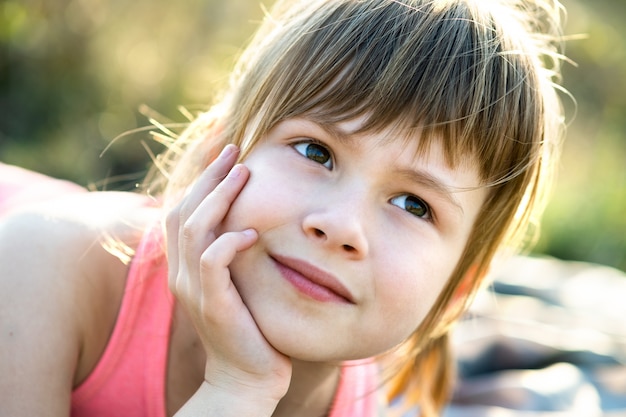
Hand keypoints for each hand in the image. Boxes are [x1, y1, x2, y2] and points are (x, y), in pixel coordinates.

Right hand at [166, 145, 291, 406]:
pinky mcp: (212, 306)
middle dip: (209, 176)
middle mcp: (181, 273)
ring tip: (245, 173)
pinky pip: (212, 263)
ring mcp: (193, 290)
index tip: (225, 154)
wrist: (246, 378)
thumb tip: (253, 218)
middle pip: (183, 210)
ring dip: (219, 197)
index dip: (199, 179)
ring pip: (194, 228)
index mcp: (185, 265)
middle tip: (235, 150)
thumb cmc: (249, 326)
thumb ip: (234, 253)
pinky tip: (253, 232)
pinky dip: (230, 242)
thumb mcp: (238, 282)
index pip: (181, 210)